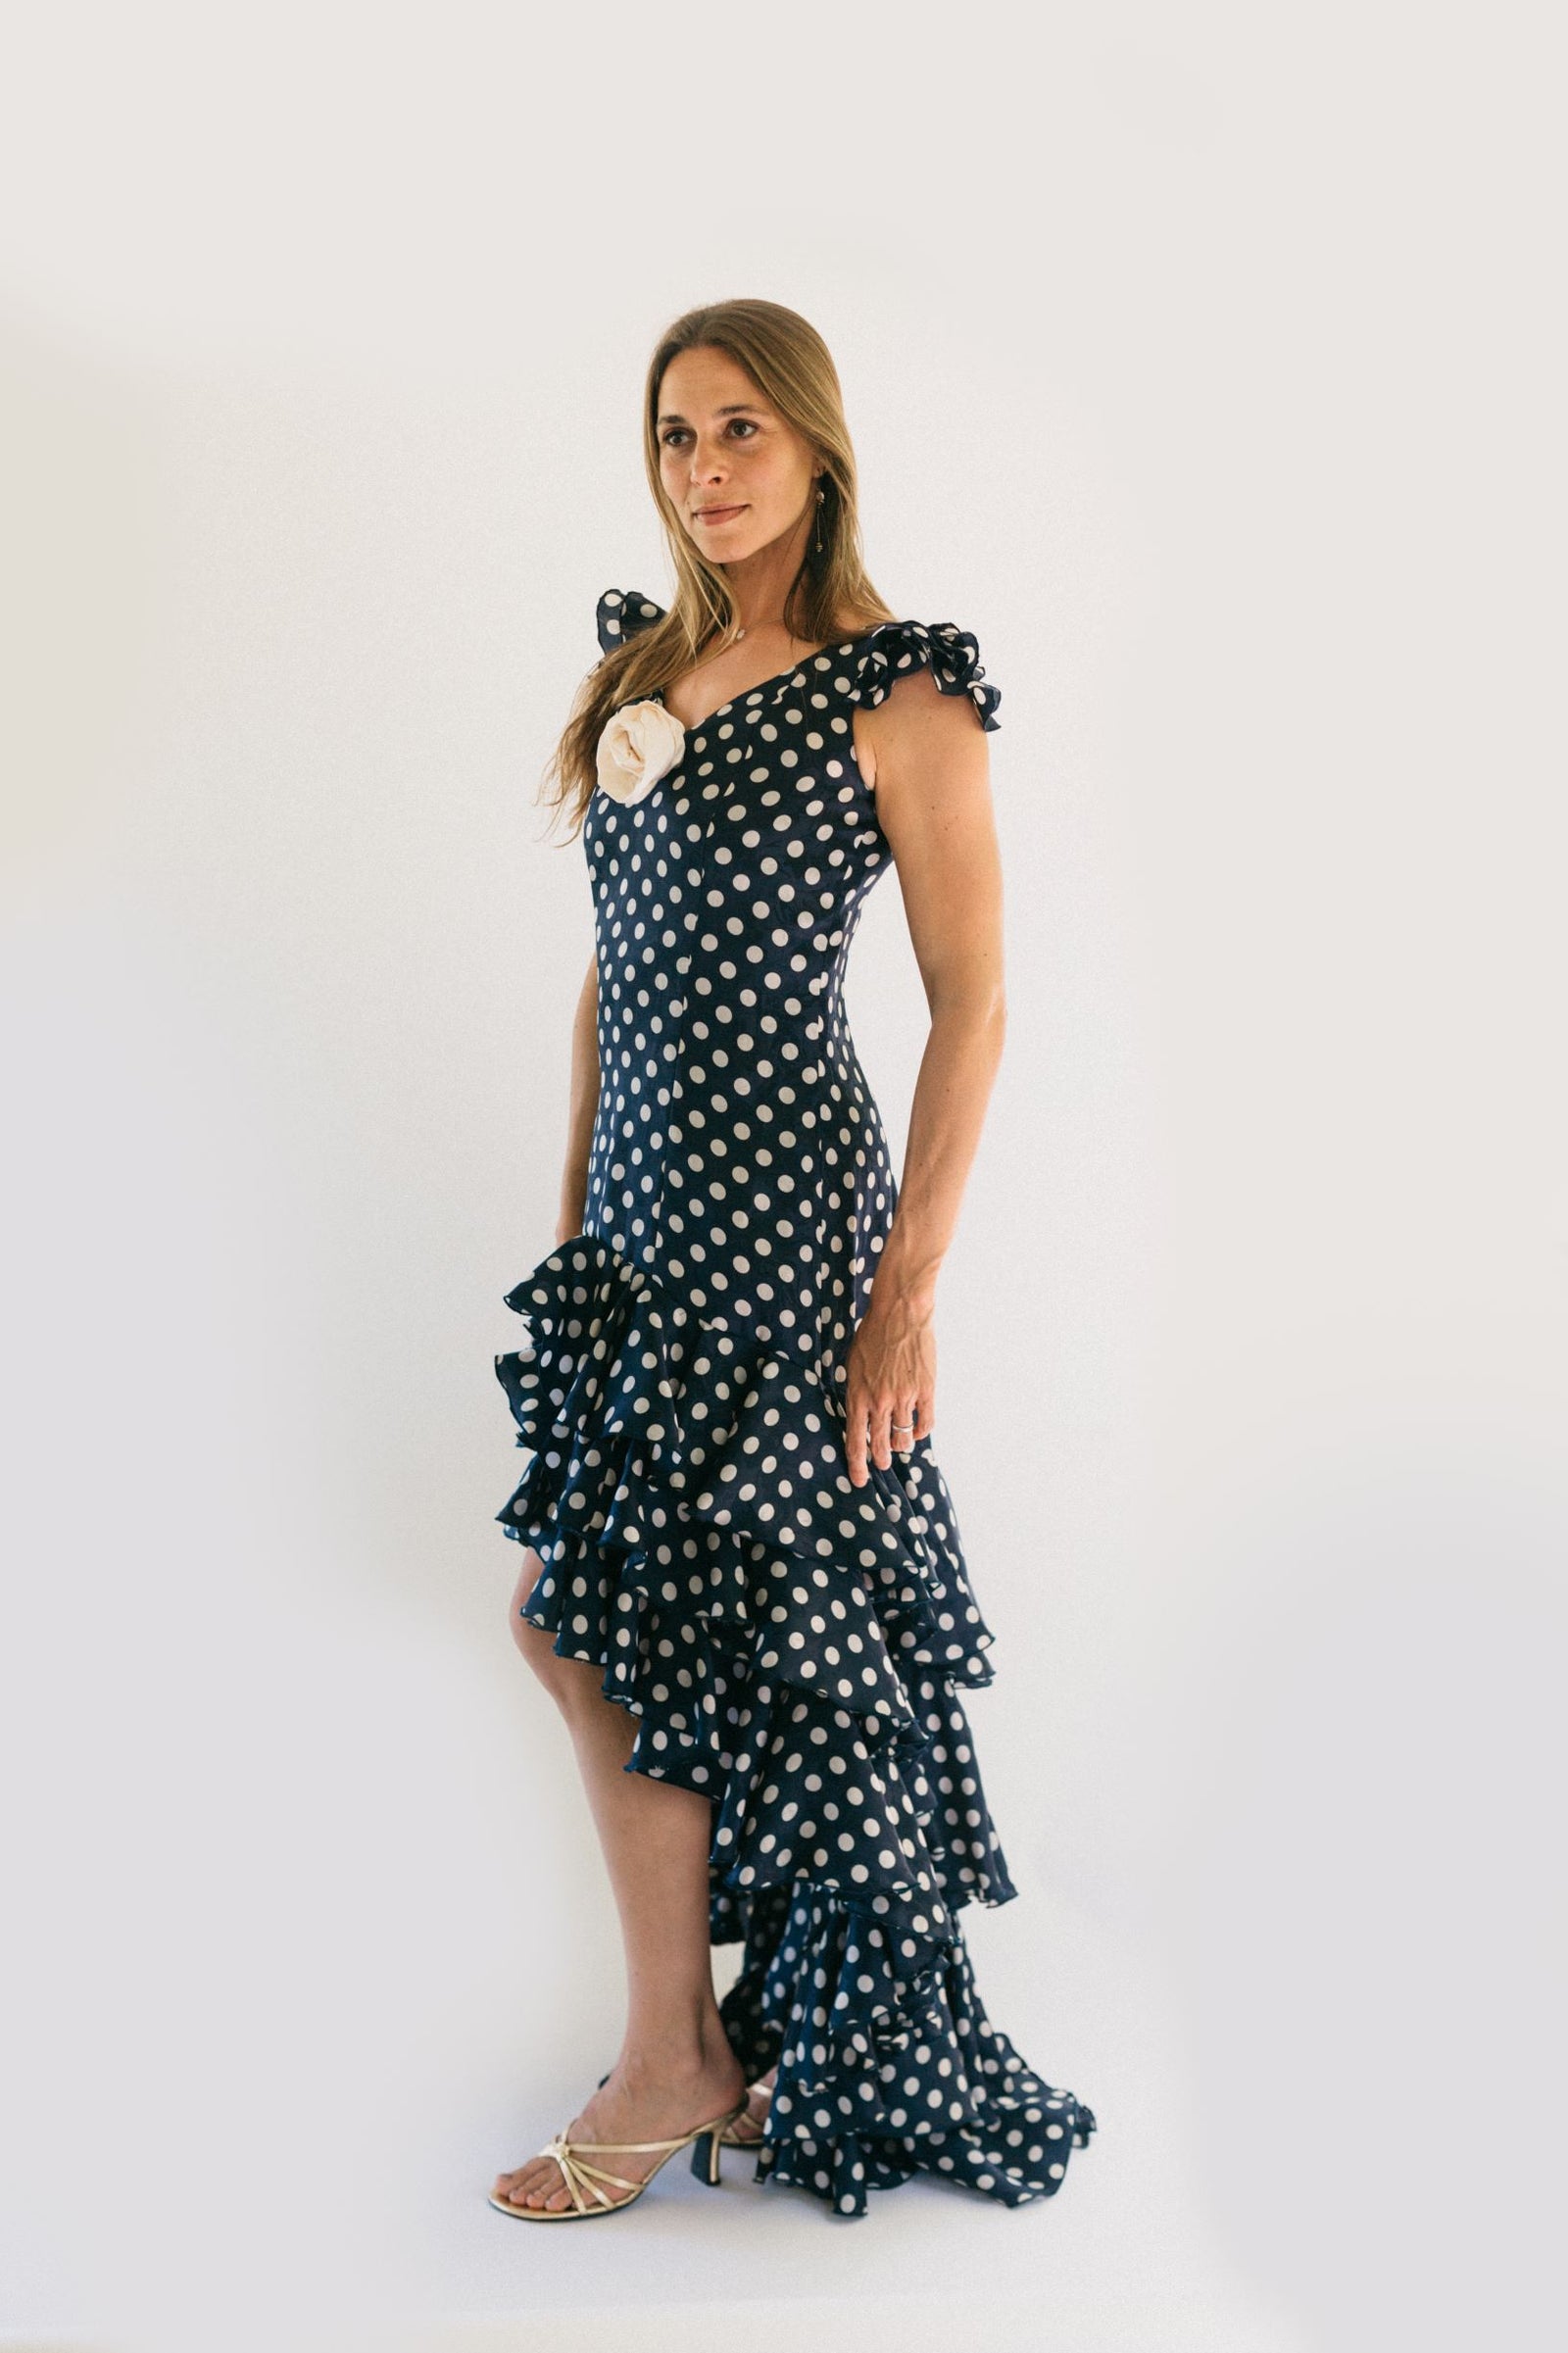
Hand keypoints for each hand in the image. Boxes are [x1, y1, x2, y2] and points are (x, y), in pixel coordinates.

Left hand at [842, 1292, 934, 1486]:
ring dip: (900, 1446)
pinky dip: (919, 1432)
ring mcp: (904, 1398)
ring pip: (903, 1438)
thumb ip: (856, 1392)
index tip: (859, 1480)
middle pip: (880, 1445)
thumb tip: (859, 1416)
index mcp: (858, 1395)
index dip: (857, 1464)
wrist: (900, 1312)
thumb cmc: (873, 1335)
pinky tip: (916, 1431)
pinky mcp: (926, 1391)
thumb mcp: (853, 1364)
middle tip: (880, 1464)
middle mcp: (880, 1401)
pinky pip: (924, 1425)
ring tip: (899, 1446)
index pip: (855, 1440)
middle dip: (879, 1459)